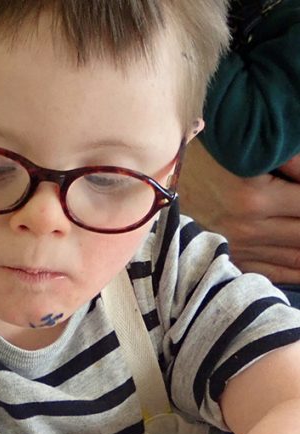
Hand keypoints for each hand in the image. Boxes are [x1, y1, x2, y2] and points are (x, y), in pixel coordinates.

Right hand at [178, 139, 299, 283]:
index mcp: (254, 199)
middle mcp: (246, 229)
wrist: (160, 175)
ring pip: (294, 260)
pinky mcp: (230, 257)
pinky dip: (297, 272)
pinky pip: (272, 272)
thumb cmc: (210, 150)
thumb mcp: (253, 149)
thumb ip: (295, 163)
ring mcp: (236, 248)